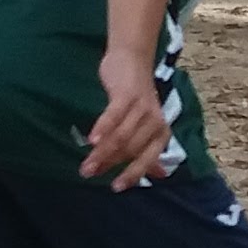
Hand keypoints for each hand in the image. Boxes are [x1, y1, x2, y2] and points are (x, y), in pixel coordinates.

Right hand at [81, 60, 174, 190]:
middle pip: (129, 150)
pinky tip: (91, 140)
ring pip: (120, 137)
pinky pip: (114, 116)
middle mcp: (155, 122)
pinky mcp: (127, 95)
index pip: (147, 160)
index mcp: (161, 132)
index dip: (131, 175)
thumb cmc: (137, 96)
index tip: (115, 188)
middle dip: (108, 164)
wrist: (133, 59)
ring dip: (101, 153)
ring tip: (86, 165)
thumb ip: (150, 149)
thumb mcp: (146, 123)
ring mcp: (142, 108)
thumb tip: (160, 176)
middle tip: (88, 173)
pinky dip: (102, 129)